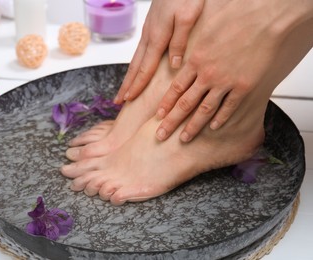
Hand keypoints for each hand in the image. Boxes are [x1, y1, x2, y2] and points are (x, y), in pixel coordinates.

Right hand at [114, 0, 203, 103]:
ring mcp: (148, 30)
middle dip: (127, 84)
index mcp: (157, 36)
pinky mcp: (152, 26)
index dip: (137, 84)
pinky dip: (136, 63)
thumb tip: (174, 64)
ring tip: (125, 89)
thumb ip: (180, 40)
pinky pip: (141, 50)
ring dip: (130, 75)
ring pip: (136, 58)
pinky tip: (137, 67)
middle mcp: (149, 35)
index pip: (145, 67)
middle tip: (119, 100)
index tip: (129, 99)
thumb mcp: (188, 16)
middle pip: (135, 65)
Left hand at [155, 0, 311, 141]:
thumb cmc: (236, 16)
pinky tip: (213, 128)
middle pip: (185, 103)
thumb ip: (195, 46)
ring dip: (192, 126)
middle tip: (160, 135)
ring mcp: (225, 82)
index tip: (158, 115)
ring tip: (183, 138)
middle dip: (171, 121)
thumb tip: (185, 53)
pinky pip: (229, 107)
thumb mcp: (206, 29)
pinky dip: (220, 119)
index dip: (166, 103)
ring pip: (204, 110)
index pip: (176, 87)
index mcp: (197, 59)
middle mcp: (207, 74)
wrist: (264, 17)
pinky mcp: (244, 86)